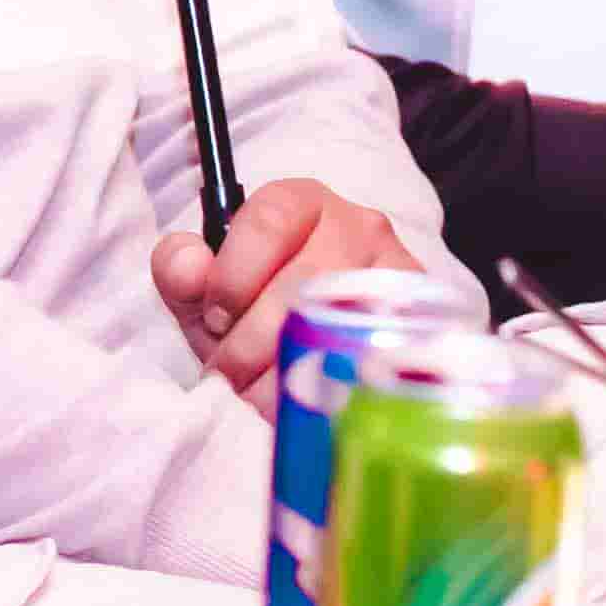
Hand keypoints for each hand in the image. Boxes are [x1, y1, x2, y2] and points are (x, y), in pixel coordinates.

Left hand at [148, 177, 420, 388]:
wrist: (325, 344)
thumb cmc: (257, 310)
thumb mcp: (208, 289)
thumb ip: (182, 271)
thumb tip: (189, 266)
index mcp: (300, 202)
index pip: (268, 219)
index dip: (233, 275)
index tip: (215, 320)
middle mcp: (358, 225)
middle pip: (303, 279)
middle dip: (254, 339)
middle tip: (231, 375)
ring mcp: (396, 270)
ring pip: (341, 320)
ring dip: (291, 369)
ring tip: (260, 396)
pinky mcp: (423, 320)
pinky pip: (378, 353)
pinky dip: (335, 386)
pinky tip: (308, 402)